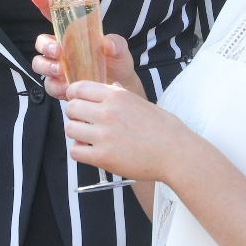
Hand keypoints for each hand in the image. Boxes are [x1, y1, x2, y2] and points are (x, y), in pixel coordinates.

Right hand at [30, 0, 144, 99]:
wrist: (120, 86)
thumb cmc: (116, 61)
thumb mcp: (120, 49)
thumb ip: (116, 43)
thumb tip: (107, 44)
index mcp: (72, 31)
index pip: (54, 13)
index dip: (43, 1)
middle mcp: (62, 47)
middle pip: (41, 42)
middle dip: (45, 44)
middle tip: (57, 50)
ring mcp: (58, 66)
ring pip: (39, 63)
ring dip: (46, 66)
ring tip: (61, 70)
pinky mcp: (60, 84)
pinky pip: (49, 85)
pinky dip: (55, 86)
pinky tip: (67, 87)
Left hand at [64, 80, 185, 181]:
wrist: (175, 152)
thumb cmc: (162, 127)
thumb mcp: (138, 101)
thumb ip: (118, 96)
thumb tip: (105, 90)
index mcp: (116, 95)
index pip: (78, 88)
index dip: (74, 95)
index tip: (77, 102)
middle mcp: (107, 112)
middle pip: (71, 108)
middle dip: (74, 115)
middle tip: (83, 122)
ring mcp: (104, 135)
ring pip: (70, 129)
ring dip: (76, 133)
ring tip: (87, 138)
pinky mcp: (103, 157)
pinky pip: (76, 152)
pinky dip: (80, 152)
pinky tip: (91, 152)